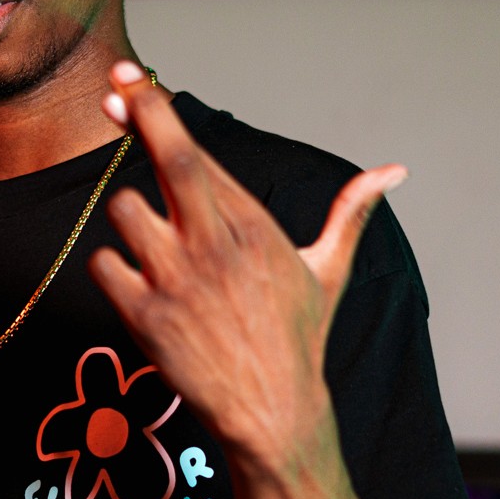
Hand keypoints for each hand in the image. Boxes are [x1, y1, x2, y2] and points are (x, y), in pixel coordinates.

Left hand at [88, 60, 405, 473]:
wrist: (274, 415)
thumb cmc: (297, 340)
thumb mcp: (328, 272)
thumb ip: (350, 214)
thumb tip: (395, 171)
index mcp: (256, 226)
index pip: (199, 152)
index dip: (158, 112)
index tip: (129, 83)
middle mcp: (218, 244)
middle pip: (173, 158)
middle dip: (140, 116)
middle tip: (112, 92)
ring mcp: (179, 280)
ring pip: (125, 211)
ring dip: (129, 220)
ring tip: (155, 248)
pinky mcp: (146, 318)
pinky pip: (104, 265)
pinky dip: (113, 268)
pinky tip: (139, 286)